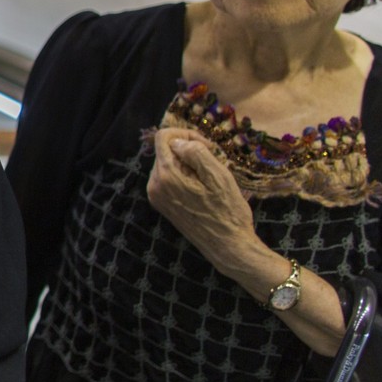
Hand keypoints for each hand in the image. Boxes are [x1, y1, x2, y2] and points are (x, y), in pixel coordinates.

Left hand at [146, 128, 264, 279]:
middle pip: (166, 150)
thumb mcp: (217, 176)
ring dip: (189, 164)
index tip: (208, 147)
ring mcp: (157, 197)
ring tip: (211, 178)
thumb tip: (178, 142)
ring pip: (169, 164)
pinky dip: (186, 176)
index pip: (163, 137)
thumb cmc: (227, 211)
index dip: (187, 134)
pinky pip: (170, 179)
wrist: (227, 247)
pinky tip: (204, 188)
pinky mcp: (163, 204)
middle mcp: (154, 185)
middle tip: (215, 162)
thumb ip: (195, 153)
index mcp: (165, 176)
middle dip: (189, 150)